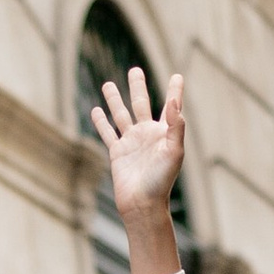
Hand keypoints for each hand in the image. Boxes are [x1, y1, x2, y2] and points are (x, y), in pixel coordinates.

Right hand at [87, 65, 186, 273]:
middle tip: (135, 70)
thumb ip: (176, 126)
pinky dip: (100, 121)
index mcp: (164, 132)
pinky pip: (107, 133)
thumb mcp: (174, 152)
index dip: (174, 90)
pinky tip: (95, 110)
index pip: (170, 105)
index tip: (177, 76)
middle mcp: (147, 134)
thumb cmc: (162, 180)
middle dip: (137, 86)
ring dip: (114, 99)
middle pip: (141, 103)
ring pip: (120, 114)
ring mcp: (131, 142)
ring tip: (107, 84)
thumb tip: (174, 102)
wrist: (142, 203)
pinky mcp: (117, 152)